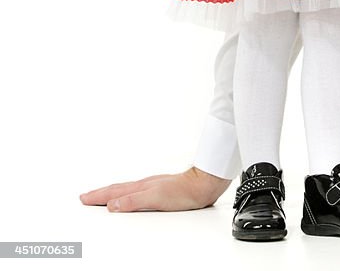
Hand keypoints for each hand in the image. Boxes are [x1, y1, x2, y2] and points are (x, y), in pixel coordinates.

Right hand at [79, 167, 229, 211]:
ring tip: (102, 196)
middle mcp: (145, 185)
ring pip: (127, 190)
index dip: (98, 197)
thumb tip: (111, 206)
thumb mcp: (156, 198)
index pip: (114, 193)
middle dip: (100, 194)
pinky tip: (130, 197)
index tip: (83, 198)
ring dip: (112, 193)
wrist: (205, 184)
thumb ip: (133, 201)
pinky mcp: (161, 191)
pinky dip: (127, 195)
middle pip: (118, 190)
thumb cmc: (184, 191)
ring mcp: (153, 187)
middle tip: (86, 197)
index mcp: (141, 187)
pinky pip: (137, 192)